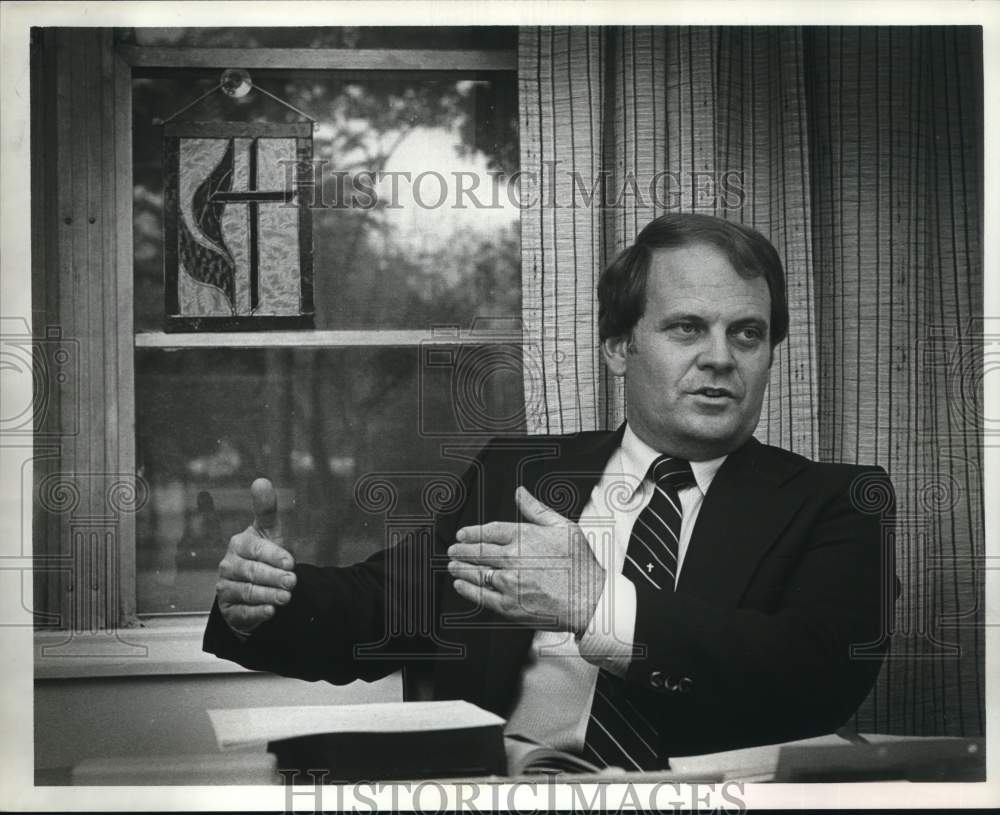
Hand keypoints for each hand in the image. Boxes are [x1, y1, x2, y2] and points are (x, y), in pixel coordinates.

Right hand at [216, 478, 296, 634]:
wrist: (260, 586)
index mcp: (239, 544)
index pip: (256, 549)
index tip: (291, 562)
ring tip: (286, 598)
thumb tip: (261, 481)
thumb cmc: (266, 554)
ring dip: (268, 595)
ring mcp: (226, 588)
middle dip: (274, 577)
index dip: (274, 556)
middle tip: (293, 582)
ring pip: (247, 592)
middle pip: (252, 572)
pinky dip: (257, 613)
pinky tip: (270, 612)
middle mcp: (229, 566)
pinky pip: (242, 612)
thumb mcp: (270, 532)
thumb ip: (267, 509)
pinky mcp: (229, 609)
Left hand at [447, 486, 605, 635]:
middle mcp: (513, 559)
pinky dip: (467, 589)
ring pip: (476, 572)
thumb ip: (536, 509)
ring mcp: (509, 583)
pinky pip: (481, 595)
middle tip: (453, 549)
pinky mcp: (509, 605)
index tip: (462, 534)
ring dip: (460, 567)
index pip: (489, 531)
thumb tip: (520, 492)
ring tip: (452, 564)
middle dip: (461, 550)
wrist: (589, 600)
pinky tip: (460, 584)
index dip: (472, 532)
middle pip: (478, 552)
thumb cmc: (580, 564)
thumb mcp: (563, 527)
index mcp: (525, 537)